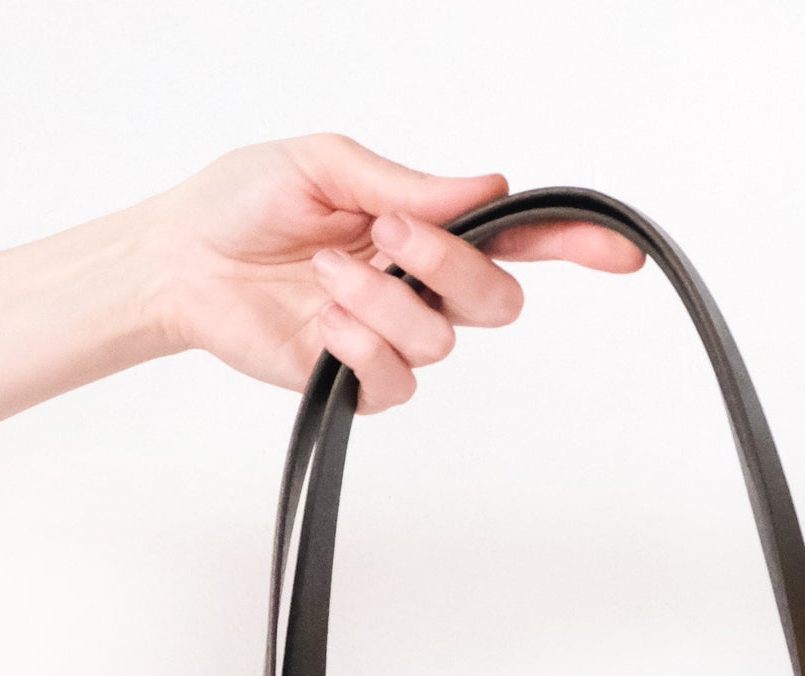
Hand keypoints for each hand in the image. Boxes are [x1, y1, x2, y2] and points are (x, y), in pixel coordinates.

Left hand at [139, 135, 643, 412]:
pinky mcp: (360, 382)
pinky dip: (361, 346)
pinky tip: (326, 322)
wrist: (185, 259)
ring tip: (325, 272)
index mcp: (425, 225)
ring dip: (383, 300)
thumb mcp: (326, 165)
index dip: (574, 243)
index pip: (518, 238)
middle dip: (449, 266)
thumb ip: (408, 184)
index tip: (619, 251)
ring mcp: (394, 337)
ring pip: (443, 340)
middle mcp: (421, 285)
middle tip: (386, 234)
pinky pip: (397, 381)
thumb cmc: (246, 203)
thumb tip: (486, 187)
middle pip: (497, 302)